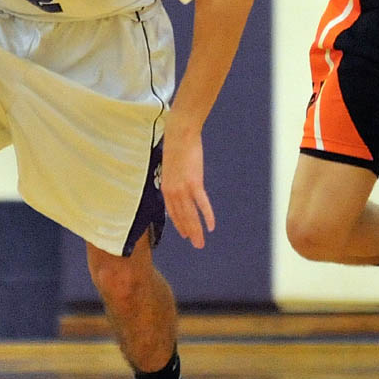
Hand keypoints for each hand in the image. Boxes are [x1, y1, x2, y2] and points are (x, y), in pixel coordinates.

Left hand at [161, 130, 215, 248]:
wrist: (180, 134)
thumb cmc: (176, 145)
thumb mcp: (172, 164)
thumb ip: (175, 176)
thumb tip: (180, 177)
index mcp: (166, 187)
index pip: (173, 212)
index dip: (179, 224)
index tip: (184, 234)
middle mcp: (172, 192)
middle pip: (182, 218)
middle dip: (189, 233)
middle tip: (196, 244)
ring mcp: (183, 189)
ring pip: (191, 215)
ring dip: (196, 231)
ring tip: (201, 242)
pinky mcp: (194, 183)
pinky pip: (202, 204)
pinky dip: (207, 216)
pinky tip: (211, 226)